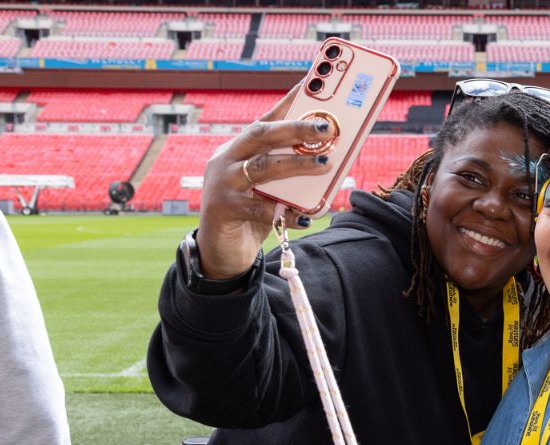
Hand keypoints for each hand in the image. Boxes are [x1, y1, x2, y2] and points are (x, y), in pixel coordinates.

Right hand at [197, 85, 334, 278]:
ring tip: (325, 163)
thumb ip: (288, 173)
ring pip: (263, 167)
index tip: (310, 86)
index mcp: (237, 148)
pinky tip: (306, 216)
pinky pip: (261, 209)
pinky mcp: (223, 210)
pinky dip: (286, 213)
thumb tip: (329, 158)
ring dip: (297, 164)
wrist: (220, 253)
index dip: (287, 104)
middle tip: (326, 127)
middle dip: (296, 129)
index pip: (265, 120)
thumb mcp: (270, 188)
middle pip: (262, 135)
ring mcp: (222, 184)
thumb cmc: (251, 215)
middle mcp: (226, 160)